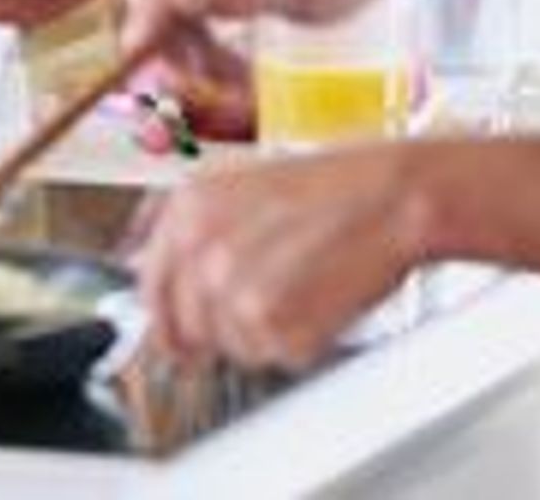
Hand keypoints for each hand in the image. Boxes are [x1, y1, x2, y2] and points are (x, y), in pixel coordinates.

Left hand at [138, 141, 430, 367]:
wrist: (389, 194)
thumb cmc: (331, 187)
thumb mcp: (241, 183)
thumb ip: (192, 228)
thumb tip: (159, 270)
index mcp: (188, 205)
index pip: (150, 286)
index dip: (164, 318)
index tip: (176, 336)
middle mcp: (201, 245)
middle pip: (185, 327)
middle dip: (214, 334)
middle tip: (255, 317)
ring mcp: (233, 285)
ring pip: (230, 346)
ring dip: (260, 337)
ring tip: (299, 293)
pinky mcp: (272, 321)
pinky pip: (270, 356)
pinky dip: (295, 343)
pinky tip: (317, 302)